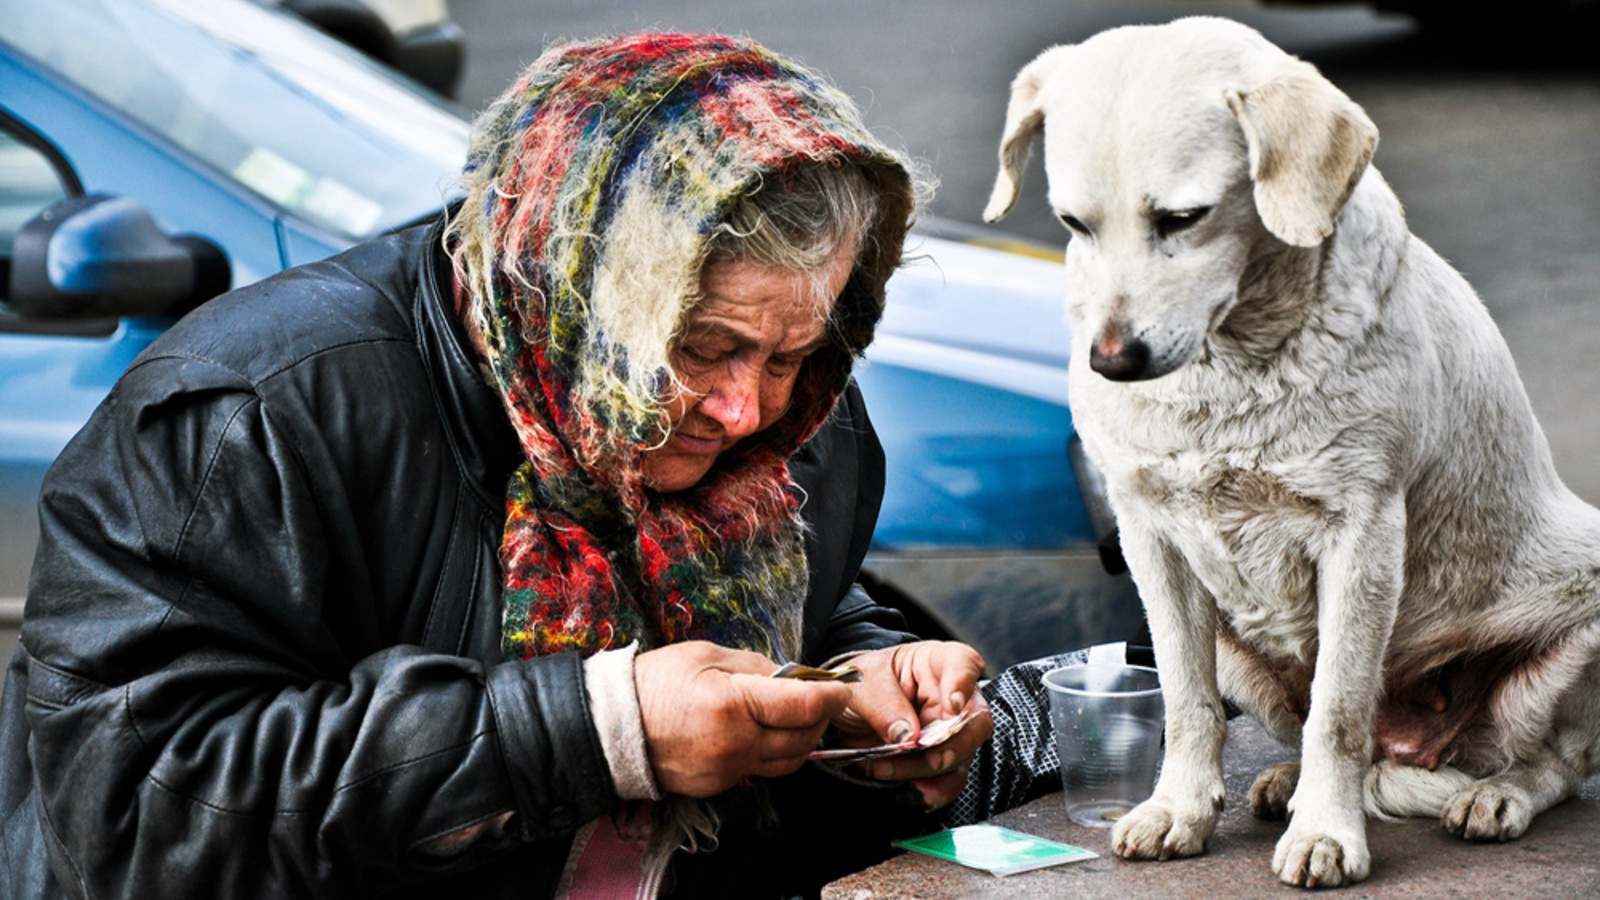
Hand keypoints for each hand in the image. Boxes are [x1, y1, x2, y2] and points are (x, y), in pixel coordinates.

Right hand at [634, 641, 850, 796]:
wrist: (612, 727)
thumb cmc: (655, 683)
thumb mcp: (706, 654)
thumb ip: (755, 665)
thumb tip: (790, 676)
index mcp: (734, 705)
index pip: (804, 706)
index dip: (831, 695)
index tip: (842, 686)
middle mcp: (736, 744)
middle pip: (804, 739)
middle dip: (820, 718)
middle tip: (819, 697)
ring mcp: (729, 771)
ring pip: (789, 762)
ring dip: (802, 739)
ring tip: (795, 715)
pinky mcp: (720, 787)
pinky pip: (761, 771)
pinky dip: (773, 752)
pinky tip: (764, 732)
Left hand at [830, 641, 992, 808]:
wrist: (845, 712)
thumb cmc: (860, 684)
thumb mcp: (861, 684)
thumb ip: (883, 704)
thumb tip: (907, 736)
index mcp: (935, 663)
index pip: (963, 663)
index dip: (963, 683)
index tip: (951, 704)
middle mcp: (950, 696)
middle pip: (973, 718)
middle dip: (957, 742)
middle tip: (932, 757)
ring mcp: (949, 730)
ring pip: (961, 754)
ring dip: (929, 768)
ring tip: (889, 769)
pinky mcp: (940, 758)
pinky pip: (950, 777)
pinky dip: (936, 788)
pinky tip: (917, 789)